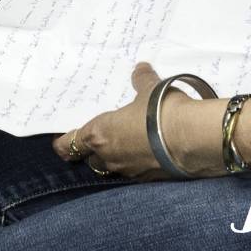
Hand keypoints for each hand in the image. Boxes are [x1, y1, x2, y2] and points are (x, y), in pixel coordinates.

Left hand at [53, 62, 222, 179]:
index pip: (70, 144)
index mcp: (100, 134)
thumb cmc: (159, 110)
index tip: (59, 143)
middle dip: (93, 151)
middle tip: (99, 139)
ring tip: (126, 145)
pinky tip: (149, 154)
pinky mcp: (150, 181)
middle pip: (91, 158)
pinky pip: (136, 173)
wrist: (191, 139)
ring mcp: (130, 173)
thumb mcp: (149, 88)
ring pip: (113, 168)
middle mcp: (110, 157)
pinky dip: (137, 164)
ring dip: (116, 159)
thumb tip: (140, 69)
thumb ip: (141, 80)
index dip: (64, 143)